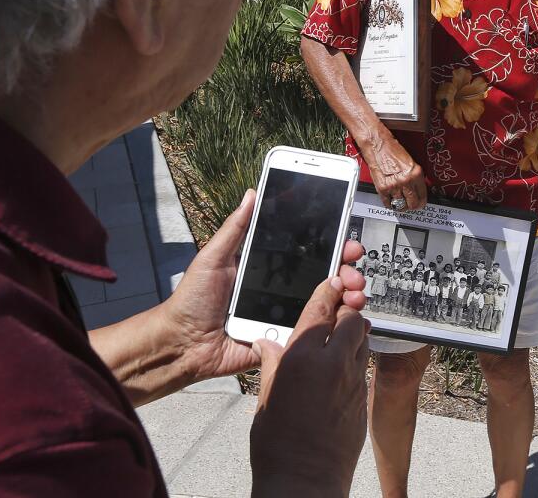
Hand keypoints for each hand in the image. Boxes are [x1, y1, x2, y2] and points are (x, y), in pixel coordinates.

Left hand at [158, 190, 367, 385]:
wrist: (182, 344)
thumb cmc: (192, 300)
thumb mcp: (213, 258)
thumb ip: (235, 229)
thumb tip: (251, 193)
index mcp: (269, 269)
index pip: (308, 253)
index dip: (332, 246)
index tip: (347, 240)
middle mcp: (283, 291)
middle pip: (326, 279)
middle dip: (348, 272)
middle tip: (354, 271)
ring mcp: (286, 317)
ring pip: (327, 306)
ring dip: (349, 298)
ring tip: (355, 295)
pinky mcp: (284, 342)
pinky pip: (313, 335)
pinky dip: (335, 329)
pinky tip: (348, 319)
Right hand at [250, 277, 370, 497]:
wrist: (305, 481)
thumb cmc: (277, 444)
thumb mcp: (266, 397)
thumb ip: (273, 363)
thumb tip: (268, 343)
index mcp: (303, 358)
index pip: (322, 309)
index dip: (328, 291)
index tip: (332, 280)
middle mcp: (333, 363)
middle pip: (352, 318)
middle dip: (346, 311)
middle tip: (337, 311)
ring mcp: (353, 380)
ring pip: (363, 340)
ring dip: (354, 333)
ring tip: (340, 336)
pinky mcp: (364, 397)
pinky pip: (363, 366)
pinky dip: (356, 358)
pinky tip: (342, 367)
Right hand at [359, 129, 426, 210]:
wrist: (378, 145)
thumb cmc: (392, 150)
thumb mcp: (410, 163)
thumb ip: (415, 178)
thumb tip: (418, 191)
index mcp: (416, 174)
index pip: (422, 196)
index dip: (422, 202)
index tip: (420, 204)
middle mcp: (406, 181)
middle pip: (412, 204)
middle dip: (412, 206)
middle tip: (411, 205)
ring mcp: (394, 185)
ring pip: (400, 205)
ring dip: (400, 205)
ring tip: (400, 202)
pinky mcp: (382, 188)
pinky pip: (388, 203)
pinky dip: (390, 204)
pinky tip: (391, 200)